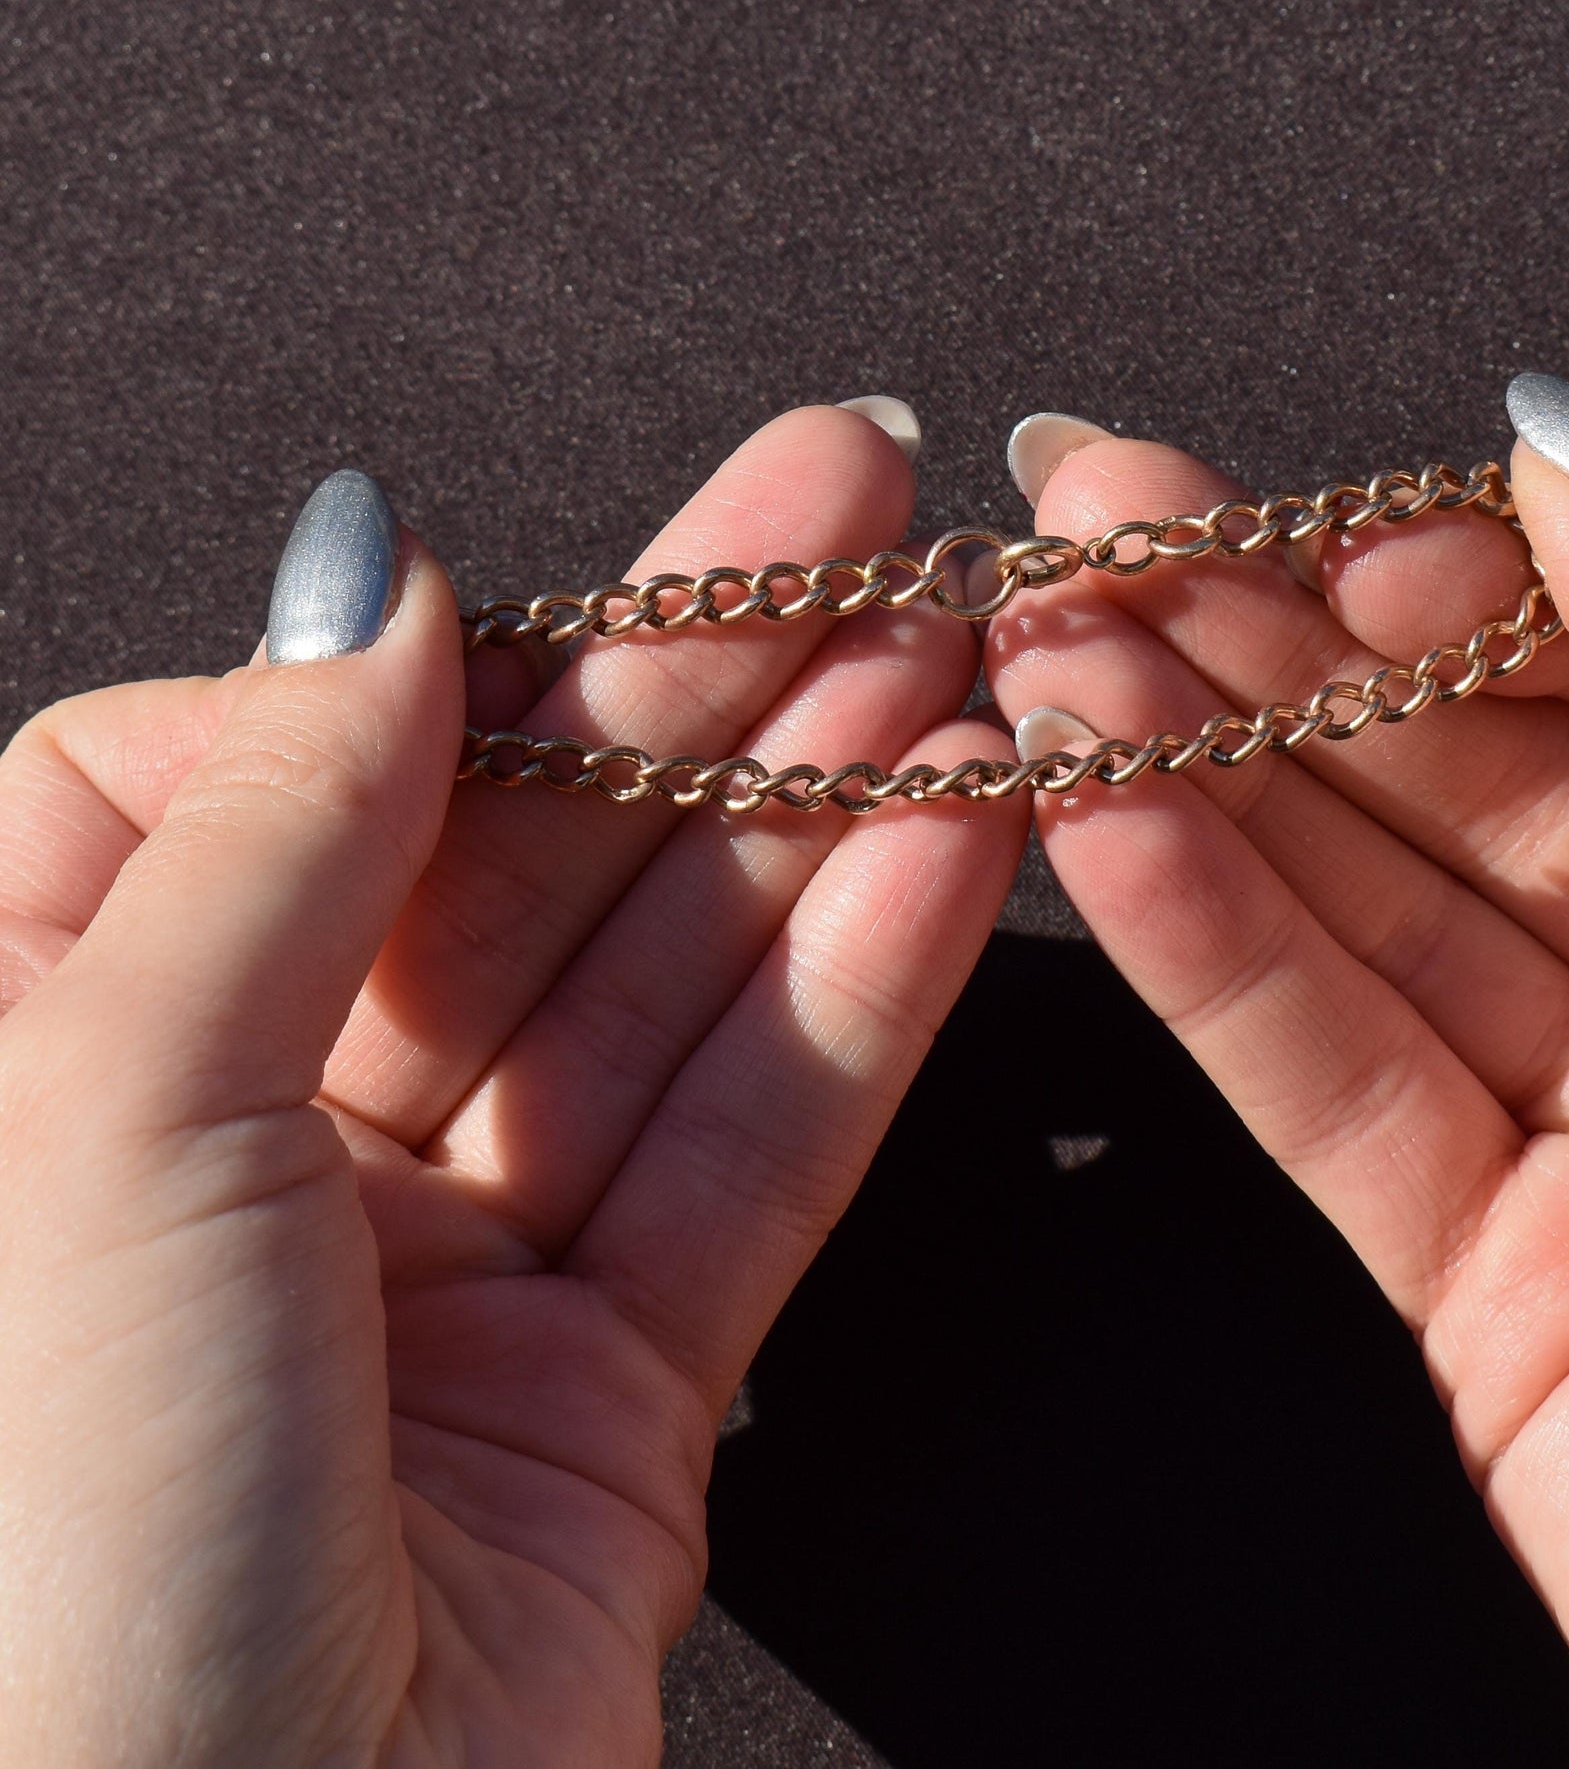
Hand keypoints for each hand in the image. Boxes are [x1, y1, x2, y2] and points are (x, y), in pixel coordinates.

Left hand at [0, 404, 1025, 1765]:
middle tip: (853, 514)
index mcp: (61, 1065)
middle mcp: (254, 1156)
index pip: (256, 784)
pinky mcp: (612, 1385)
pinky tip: (951, 848)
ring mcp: (448, 1272)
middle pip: (507, 862)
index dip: (402, 693)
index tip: (529, 625)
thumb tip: (372, 572)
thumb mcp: (108, 1110)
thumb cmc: (48, 1580)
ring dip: (810, 819)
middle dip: (691, 689)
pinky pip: (744, 1153)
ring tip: (951, 662)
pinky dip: (854, 999)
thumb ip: (271, 821)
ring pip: (660, 994)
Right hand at [986, 378, 1568, 1765]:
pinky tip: (1104, 829)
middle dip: (1267, 656)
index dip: (1430, 580)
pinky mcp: (1489, 1293)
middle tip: (1092, 545)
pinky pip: (1329, 1087)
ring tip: (1054, 668)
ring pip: (1362, 924)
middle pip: (1452, 782)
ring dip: (1195, 784)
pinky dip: (1207, 959)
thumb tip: (1567, 456)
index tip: (1285, 517)